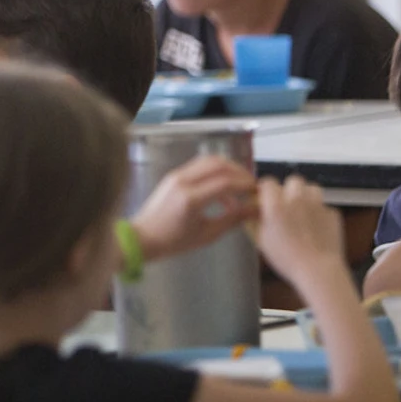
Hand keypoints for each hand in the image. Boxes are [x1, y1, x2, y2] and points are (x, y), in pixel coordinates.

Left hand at [131, 155, 257, 260]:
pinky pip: (199, 166)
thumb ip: (232, 219)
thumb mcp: (207, 235)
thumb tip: (255, 209)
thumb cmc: (174, 241)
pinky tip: (223, 188)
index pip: (225, 182)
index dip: (245, 185)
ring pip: (208, 161)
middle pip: (218, 164)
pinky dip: (215, 171)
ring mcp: (176, 175)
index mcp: (191, 199)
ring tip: (240, 184)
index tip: (257, 191)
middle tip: (251, 184)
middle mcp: (183, 181)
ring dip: (228, 168)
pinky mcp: (174, 174)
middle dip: (239, 172)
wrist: (143, 237)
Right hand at [247, 175, 345, 283]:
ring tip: (302, 209)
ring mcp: (317, 205)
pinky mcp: (332, 214)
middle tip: (285, 203)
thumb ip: (253, 221)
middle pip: (293, 180)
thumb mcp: (260, 241)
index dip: (266, 189)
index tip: (265, 196)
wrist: (318, 270)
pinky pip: (324, 206)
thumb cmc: (288, 259)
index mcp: (276, 204)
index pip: (268, 182)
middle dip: (288, 189)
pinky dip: (320, 213)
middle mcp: (297, 199)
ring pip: (312, 188)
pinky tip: (316, 225)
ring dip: (306, 195)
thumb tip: (251, 212)